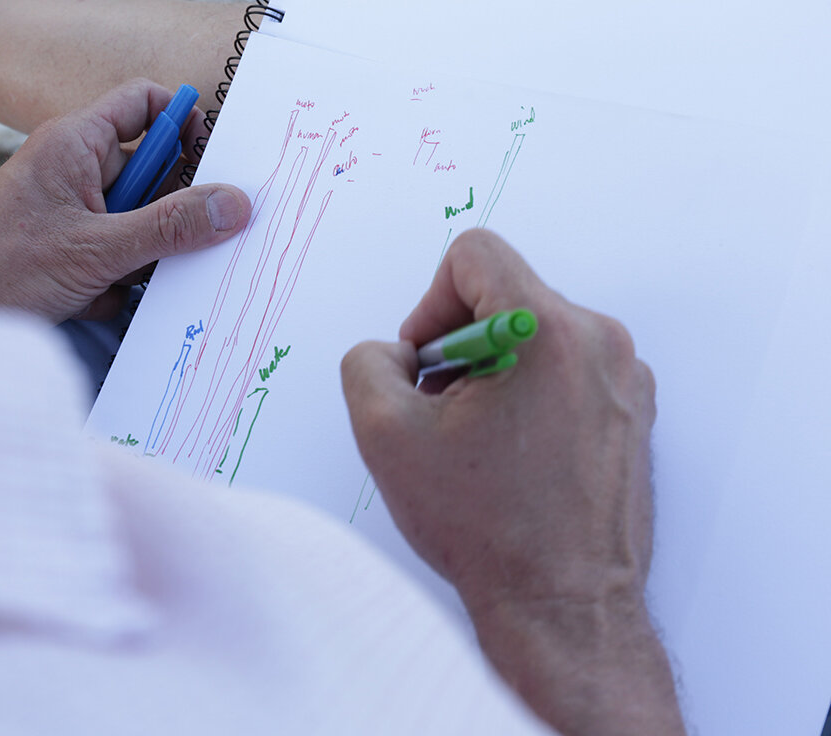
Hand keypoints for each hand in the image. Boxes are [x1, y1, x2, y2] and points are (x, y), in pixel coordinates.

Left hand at [0, 78, 250, 321]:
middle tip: (184, 241)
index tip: (210, 163)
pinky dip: (115, 282)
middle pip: (150, 172)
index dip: (182, 124)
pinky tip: (96, 301)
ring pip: (135, 223)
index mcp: (78, 143)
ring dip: (140, 257)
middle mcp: (75, 170)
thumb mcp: (98, 248)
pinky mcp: (66, 251)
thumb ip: (170, 227)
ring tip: (124, 279)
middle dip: (168, 212)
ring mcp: (70, 212)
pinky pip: (114, 256)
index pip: (144, 103)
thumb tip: (234, 205)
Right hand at [341, 230, 682, 734]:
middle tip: (442, 412)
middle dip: (460, 345)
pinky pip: (569, 369)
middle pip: (507, 294)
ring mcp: (626, 378)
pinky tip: (514, 455)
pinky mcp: (634, 411)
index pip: (476, 253)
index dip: (430, 302)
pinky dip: (531, 394)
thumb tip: (395, 351)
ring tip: (479, 441)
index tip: (426, 363)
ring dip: (494, 371)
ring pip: (536, 333)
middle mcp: (600, 341)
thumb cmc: (486, 528)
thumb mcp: (386, 435)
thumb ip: (368, 361)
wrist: (565, 607)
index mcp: (546, 331)